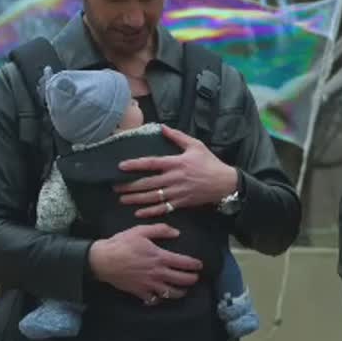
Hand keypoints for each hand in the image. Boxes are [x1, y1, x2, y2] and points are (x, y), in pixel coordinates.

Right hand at [87, 224, 202, 303]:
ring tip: (184, 290)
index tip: (199, 265)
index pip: (184, 263)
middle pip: (182, 281)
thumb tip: (177, 232)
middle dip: (192, 280)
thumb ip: (160, 230)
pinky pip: (153, 300)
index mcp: (160, 257)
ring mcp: (149, 284)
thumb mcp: (141, 231)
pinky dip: (159, 300)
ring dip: (180, 292)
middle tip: (195, 278)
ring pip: (170, 293)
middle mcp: (158, 273)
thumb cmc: (121, 243)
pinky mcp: (139, 292)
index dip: (195, 265)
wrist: (102, 260)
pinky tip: (162, 297)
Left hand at [114, 126, 238, 217]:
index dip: (135, 165)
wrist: (225, 183)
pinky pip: (163, 208)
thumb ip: (177, 137)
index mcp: (177, 163)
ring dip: (136, 198)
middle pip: (148, 183)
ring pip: (153, 197)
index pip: (152, 163)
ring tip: (122, 199)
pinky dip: (150, 211)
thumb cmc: (209, 163)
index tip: (121, 166)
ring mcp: (178, 192)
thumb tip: (161, 127)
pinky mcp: (182, 202)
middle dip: (130, 186)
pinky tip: (138, 212)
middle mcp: (175, 178)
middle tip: (115, 187)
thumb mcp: (196, 145)